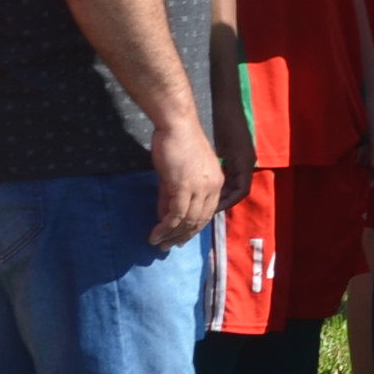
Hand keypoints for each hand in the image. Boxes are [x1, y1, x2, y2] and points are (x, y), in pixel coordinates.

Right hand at [148, 117, 222, 250]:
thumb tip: (165, 216)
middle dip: (183, 236)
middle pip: (200, 220)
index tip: (180, 238)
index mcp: (217, 183)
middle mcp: (213, 187)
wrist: (177, 126)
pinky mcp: (184, 186)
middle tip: (168, 247)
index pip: (207, 213)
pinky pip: (176, 214)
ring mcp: (200, 188)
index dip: (193, 228)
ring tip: (159, 244)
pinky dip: (165, 227)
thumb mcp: (178, 173)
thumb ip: (172, 195)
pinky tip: (156, 234)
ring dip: (172, 235)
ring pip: (188, 220)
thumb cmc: (177, 144)